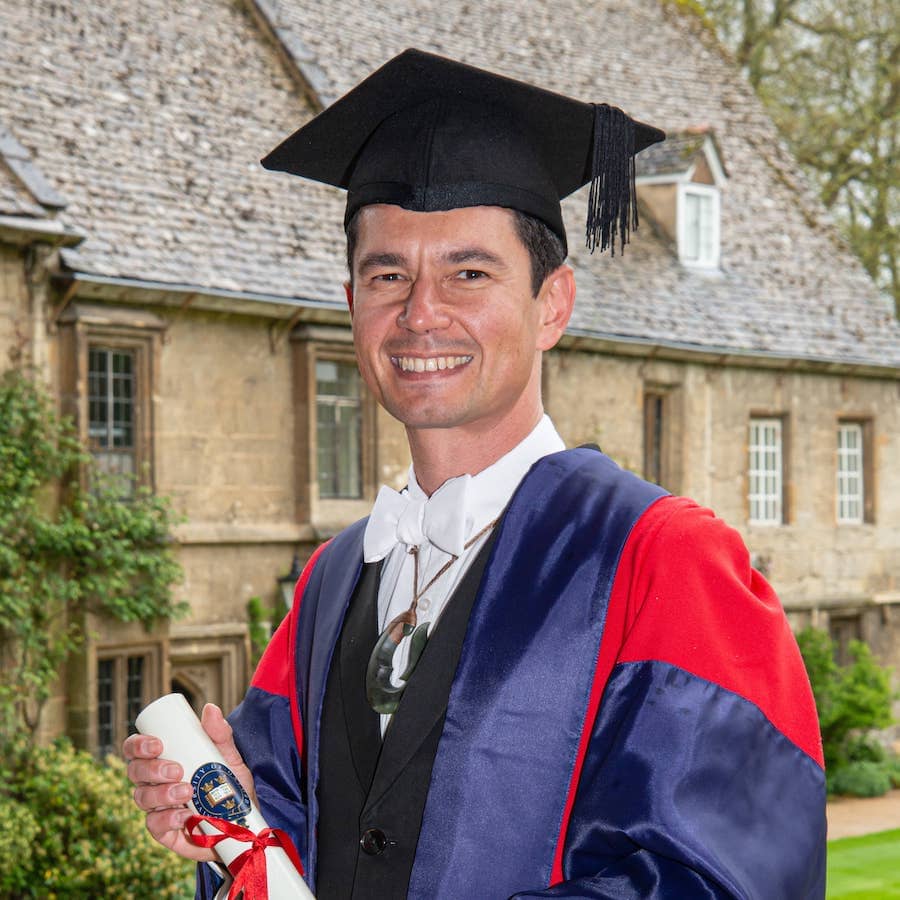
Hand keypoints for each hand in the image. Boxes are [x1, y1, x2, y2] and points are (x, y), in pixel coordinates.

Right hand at [124, 703, 257, 861]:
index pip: (135, 750)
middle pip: (135, 772)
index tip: (157, 745)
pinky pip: (154, 827)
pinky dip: (167, 820)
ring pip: (142, 798)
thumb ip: (220, 734)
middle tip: (177, 770)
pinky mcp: (164, 833)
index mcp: (162, 760)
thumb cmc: (230, 784)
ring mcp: (157, 809)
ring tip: (186, 791)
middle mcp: (154, 783)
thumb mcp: (228, 756)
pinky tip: (183, 816)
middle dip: (152, 769)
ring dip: (162, 794)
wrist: (243, 821)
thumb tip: (210, 708)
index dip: (138, 745)